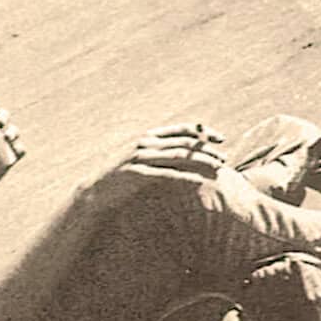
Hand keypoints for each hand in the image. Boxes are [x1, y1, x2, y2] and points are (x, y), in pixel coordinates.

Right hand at [84, 123, 226, 205]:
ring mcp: (140, 158)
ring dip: (202, 161)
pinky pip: (167, 174)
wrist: (95, 191)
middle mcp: (145, 143)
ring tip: (218, 169)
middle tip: (224, 158)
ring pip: (179, 156)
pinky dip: (186, 177)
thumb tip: (185, 154)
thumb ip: (160, 153)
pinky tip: (200, 182)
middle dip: (208, 149)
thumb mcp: (141, 160)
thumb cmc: (121, 178)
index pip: (182, 129)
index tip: (220, 139)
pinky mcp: (137, 174)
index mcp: (148, 137)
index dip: (203, 132)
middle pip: (184, 142)